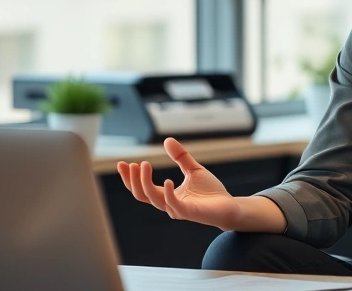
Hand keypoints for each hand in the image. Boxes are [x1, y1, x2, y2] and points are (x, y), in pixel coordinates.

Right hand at [117, 138, 240, 229]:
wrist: (228, 206)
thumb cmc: (210, 192)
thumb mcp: (193, 169)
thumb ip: (180, 157)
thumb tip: (167, 140)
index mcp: (166, 195)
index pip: (141, 188)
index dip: (130, 177)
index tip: (123, 163)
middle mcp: (168, 204)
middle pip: (141, 195)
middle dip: (133, 180)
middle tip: (131, 164)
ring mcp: (177, 209)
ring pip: (153, 199)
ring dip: (145, 182)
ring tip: (143, 165)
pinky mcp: (189, 212)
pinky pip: (173, 204)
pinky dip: (168, 192)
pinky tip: (167, 180)